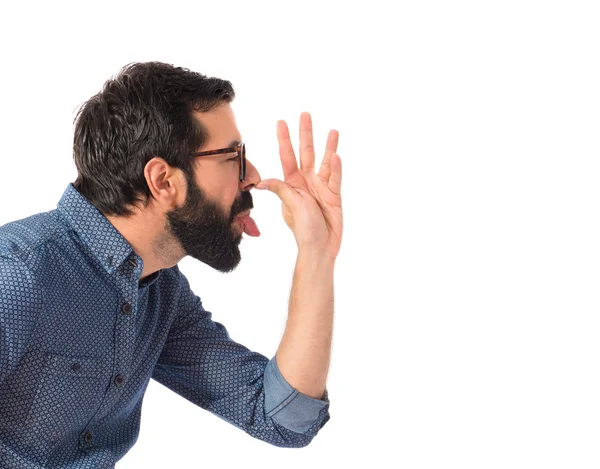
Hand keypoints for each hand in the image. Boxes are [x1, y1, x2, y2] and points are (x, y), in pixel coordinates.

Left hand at [255, 112, 342, 258]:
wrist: (320, 247)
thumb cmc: (303, 229)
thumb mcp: (290, 206)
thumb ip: (281, 190)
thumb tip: (260, 182)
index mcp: (292, 184)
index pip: (287, 156)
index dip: (284, 139)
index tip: (281, 122)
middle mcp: (306, 182)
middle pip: (306, 153)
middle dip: (305, 134)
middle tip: (305, 115)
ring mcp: (321, 187)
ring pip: (324, 162)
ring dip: (328, 146)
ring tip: (332, 131)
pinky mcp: (334, 195)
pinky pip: (335, 177)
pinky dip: (336, 167)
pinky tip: (336, 156)